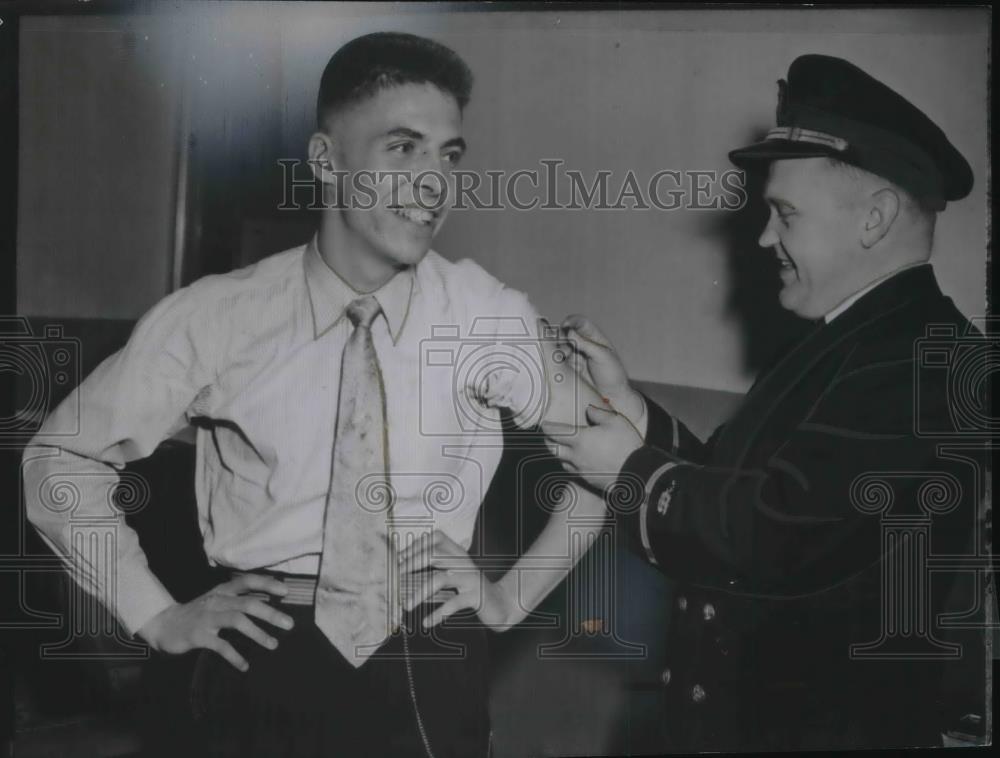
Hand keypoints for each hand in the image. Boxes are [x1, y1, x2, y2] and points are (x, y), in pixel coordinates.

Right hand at [137, 573, 293, 671]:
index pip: (247, 581)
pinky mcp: (198, 636)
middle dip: (270, 614)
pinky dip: (234, 656)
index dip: (267, 584)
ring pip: (237, 621)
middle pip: (248, 603)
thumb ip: (238, 599)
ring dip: (257, 633)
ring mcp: (207, 617)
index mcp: (223, 590)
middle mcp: (216, 601)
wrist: (164, 625)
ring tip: (273, 644)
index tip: (286, 591)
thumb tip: (269, 600)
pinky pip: (220, 646)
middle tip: (289, 624)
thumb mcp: (217, 600)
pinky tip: (245, 666)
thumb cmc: (198, 613)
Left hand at [396, 530, 515, 631]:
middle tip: (396, 578)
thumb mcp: (456, 573)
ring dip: (420, 592)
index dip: (417, 545)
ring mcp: (470, 578)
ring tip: (407, 605)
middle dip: (412, 564)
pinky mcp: (475, 596)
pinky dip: (438, 614)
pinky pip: (453, 603)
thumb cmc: (472, 589)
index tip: (400, 558)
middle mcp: (463, 562)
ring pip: (440, 579)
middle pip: (435, 554)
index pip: (436, 538)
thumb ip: (437, 568)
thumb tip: (405, 571)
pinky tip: (427, 622)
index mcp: (458, 553)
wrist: (501, 604)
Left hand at [541, 404, 643, 492]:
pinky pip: (573, 472)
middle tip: (548, 436)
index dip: (547, 428)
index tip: (543, 424)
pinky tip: (576, 462)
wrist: (636, 473)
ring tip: (561, 448)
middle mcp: (576, 456)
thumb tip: (589, 409)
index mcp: (580, 440)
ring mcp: (581, 470)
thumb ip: (599, 413)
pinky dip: (571, 465)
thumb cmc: (626, 445)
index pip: (556, 433)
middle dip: (548, 441)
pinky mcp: (588, 480)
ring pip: (562, 462)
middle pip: (553, 449)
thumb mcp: (615, 421)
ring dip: (559, 454)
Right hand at [560, 315, 643, 420]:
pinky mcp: (566, 368)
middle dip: (560, 337)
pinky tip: (559, 366)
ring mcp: (573, 355)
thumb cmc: (612, 374)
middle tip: (563, 346)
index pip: (579, 322)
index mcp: (593, 337)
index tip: (566, 327)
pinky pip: (556, 361)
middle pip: (564, 333)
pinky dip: (554, 361)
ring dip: (556, 350)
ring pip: (558, 346)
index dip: (571, 322)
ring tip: (562, 358)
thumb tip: (569, 332)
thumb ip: (586, 343)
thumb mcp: (603, 356)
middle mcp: (581, 344)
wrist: (612, 397)